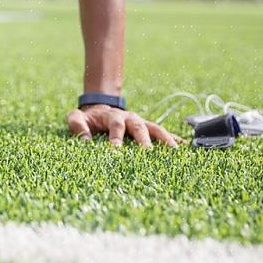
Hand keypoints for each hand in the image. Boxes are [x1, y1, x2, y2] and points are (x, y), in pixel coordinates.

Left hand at [66, 105, 183, 147]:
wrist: (99, 109)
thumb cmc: (88, 118)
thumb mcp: (76, 117)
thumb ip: (77, 126)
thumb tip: (84, 141)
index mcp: (113, 116)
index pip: (115, 126)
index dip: (116, 137)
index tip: (116, 150)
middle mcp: (130, 118)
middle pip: (139, 127)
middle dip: (144, 140)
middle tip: (149, 154)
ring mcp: (141, 123)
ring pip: (156, 129)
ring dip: (165, 139)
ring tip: (175, 152)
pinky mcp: (148, 130)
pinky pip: (163, 134)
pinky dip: (174, 139)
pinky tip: (185, 148)